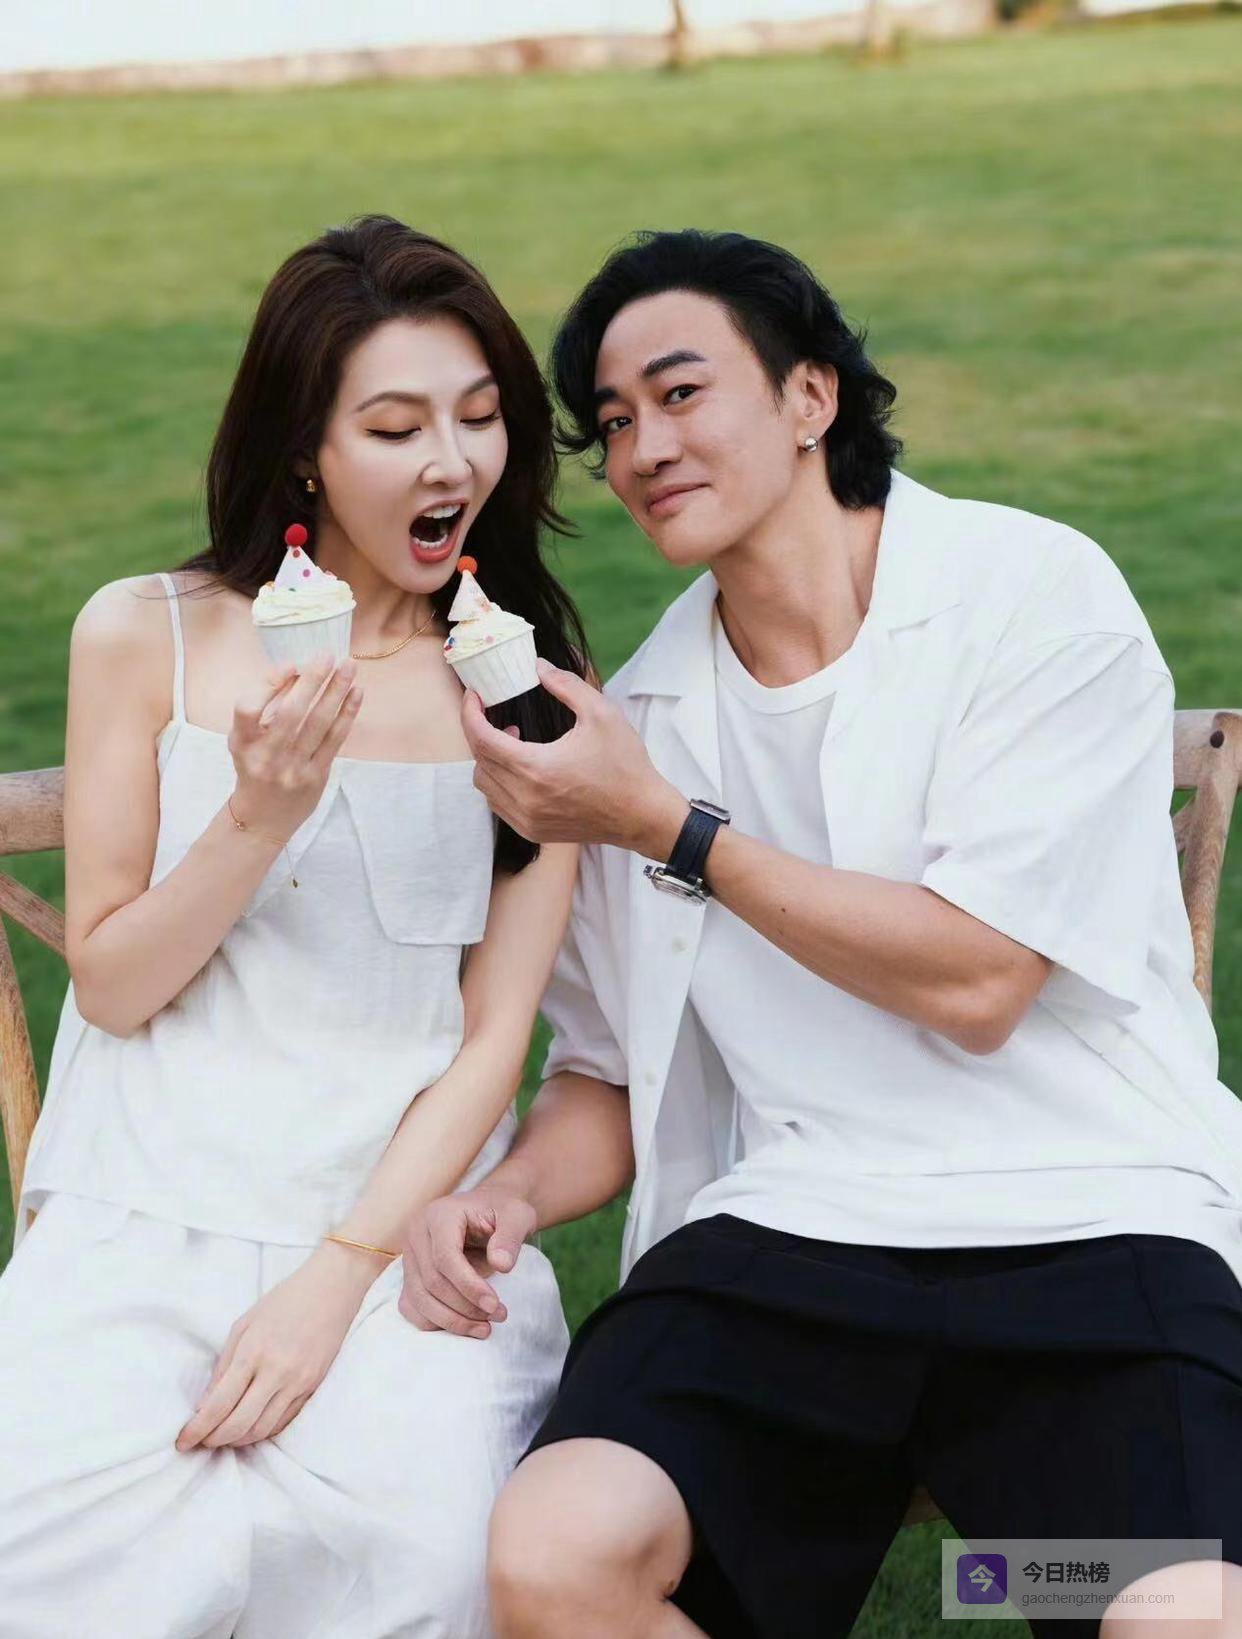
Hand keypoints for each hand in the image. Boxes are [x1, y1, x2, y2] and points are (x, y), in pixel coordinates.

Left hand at [174, 1242, 374, 1451]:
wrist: (333, 1289)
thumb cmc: (284, 1300)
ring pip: (262, 1430)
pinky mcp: (312, 1388)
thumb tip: (205, 1404)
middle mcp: (277, 1373)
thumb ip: (223, 1365)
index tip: (182, 1441)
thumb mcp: (244, 1325)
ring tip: (222, 1435)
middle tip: (200, 1441)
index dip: (196, 1429)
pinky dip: (262, 1431)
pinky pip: (283, 1422)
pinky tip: (250, 1427)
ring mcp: (298, 1383)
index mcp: (254, 1353)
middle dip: (213, 1440)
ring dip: (237, 1440)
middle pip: (239, 1425)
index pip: (219, 1405)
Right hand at [228, 652, 361, 840]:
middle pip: (291, 713)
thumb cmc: (254, 767)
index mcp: (242, 742)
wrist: (262, 818)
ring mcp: (292, 768)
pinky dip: (347, 714)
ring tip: (349, 666)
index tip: (291, 665)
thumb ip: (264, 708)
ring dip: (336, 691)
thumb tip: (298, 671)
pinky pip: (335, 740)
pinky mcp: (315, 776)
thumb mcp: (244, 739)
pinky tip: (356, 693)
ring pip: (318, 724)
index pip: (248, 708)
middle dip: (312, 680)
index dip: (268, 683)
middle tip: (328, 654)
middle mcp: (265, 755)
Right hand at [397, 1182, 538, 1338]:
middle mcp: (416, 1233)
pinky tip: (463, 1325)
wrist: (488, 1209)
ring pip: (420, 1299)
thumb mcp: (517, 1215)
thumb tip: (502, 1265)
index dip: (468, 1286)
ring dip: (452, 1321)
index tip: (495, 1304)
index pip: (445, 1257)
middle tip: (499, 1316)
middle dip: (465, 1307)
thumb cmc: (502, 1211)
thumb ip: (511, 1237)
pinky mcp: (410, 1274)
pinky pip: (412, 1306)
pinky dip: (435, 1322)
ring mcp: (409, 1255)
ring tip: (486, 1327)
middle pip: (432, 1281)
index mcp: (439, 1215)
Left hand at [462, 659, 685, 853]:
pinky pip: (498, 804)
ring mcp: (527, 819)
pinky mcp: (533, 831)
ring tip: (515, 742)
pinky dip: (499, 783)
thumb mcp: (601, 714)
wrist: (642, 815)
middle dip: (480, 732)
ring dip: (489, 759)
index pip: (481, 738)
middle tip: (497, 714)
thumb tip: (538, 667)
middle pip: (479, 760)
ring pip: (484, 785)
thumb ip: (566, 684)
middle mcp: (525, 798)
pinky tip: (522, 769)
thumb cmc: (626, 765)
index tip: (474, 696)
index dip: (470, 713)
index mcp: (536, 768)